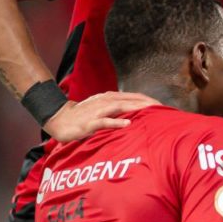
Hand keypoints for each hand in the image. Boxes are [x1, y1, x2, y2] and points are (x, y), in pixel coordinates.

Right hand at [43, 91, 160, 141]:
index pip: (134, 97)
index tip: (163, 106)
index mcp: (110, 98)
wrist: (59, 119)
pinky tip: (128, 124)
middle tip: (163, 109)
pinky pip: (105, 122)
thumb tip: (135, 114)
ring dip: (136, 109)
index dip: (148, 100)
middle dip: (147, 104)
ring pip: (120, 107)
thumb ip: (118, 110)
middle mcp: (106, 101)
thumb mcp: (102, 109)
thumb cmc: (83, 115)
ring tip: (151, 111)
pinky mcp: (90, 122)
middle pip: (131, 100)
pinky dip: (116, 122)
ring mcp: (98, 111)